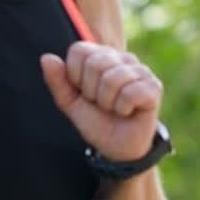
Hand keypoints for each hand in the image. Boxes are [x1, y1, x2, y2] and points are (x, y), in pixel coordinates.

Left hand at [41, 42, 162, 162]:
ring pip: (112, 79)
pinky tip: (128, 111)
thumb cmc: (96, 121)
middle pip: (95, 64)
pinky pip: (130, 93)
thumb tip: (46, 58)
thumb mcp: (70, 104)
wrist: (117, 148)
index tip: (84, 93)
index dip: (75, 77)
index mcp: (101, 56)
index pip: (79, 51)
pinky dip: (123, 109)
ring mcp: (140, 70)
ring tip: (114, 108)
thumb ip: (57, 81)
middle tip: (101, 104)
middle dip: (91, 92)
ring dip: (107, 103)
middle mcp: (122, 58)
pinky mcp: (153, 86)